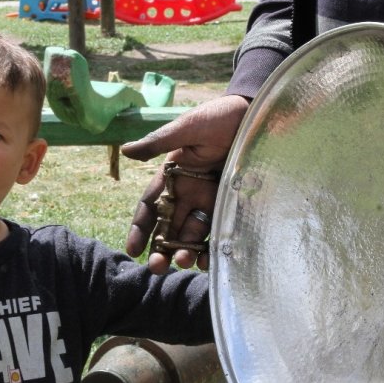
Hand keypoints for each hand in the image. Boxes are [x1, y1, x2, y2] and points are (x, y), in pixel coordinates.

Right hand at [121, 94, 249, 273]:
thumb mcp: (186, 128)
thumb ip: (158, 143)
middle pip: (169, 228)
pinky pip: (218, 234)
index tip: (133, 250)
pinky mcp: (231, 207)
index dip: (140, 229)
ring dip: (185, 252)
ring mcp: (210, 202)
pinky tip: (209, 261)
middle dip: (161, 249)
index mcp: (172, 177)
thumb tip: (125, 151)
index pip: (150, 208)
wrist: (258, 115)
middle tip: (157, 267)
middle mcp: (189, 193)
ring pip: (191, 235)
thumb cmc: (219, 117)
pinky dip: (212, 249)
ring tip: (185, 262)